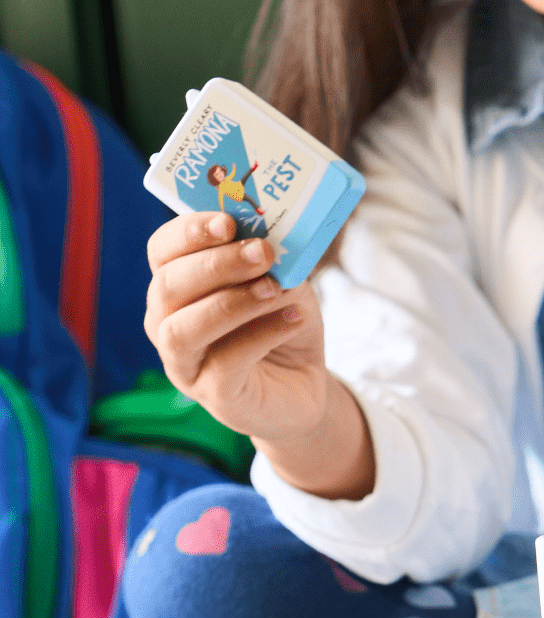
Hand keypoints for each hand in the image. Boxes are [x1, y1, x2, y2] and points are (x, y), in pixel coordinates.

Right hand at [144, 212, 326, 442]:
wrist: (306, 384)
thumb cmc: (283, 323)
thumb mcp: (283, 281)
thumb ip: (270, 261)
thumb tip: (267, 241)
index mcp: (178, 286)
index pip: (162, 251)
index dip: (188, 232)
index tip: (227, 222)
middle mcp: (167, 324)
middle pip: (168, 287)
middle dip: (216, 264)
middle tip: (262, 252)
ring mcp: (185, 364)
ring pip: (184, 330)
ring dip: (231, 303)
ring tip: (274, 289)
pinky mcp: (214, 395)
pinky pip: (226, 363)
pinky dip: (262, 335)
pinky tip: (294, 319)